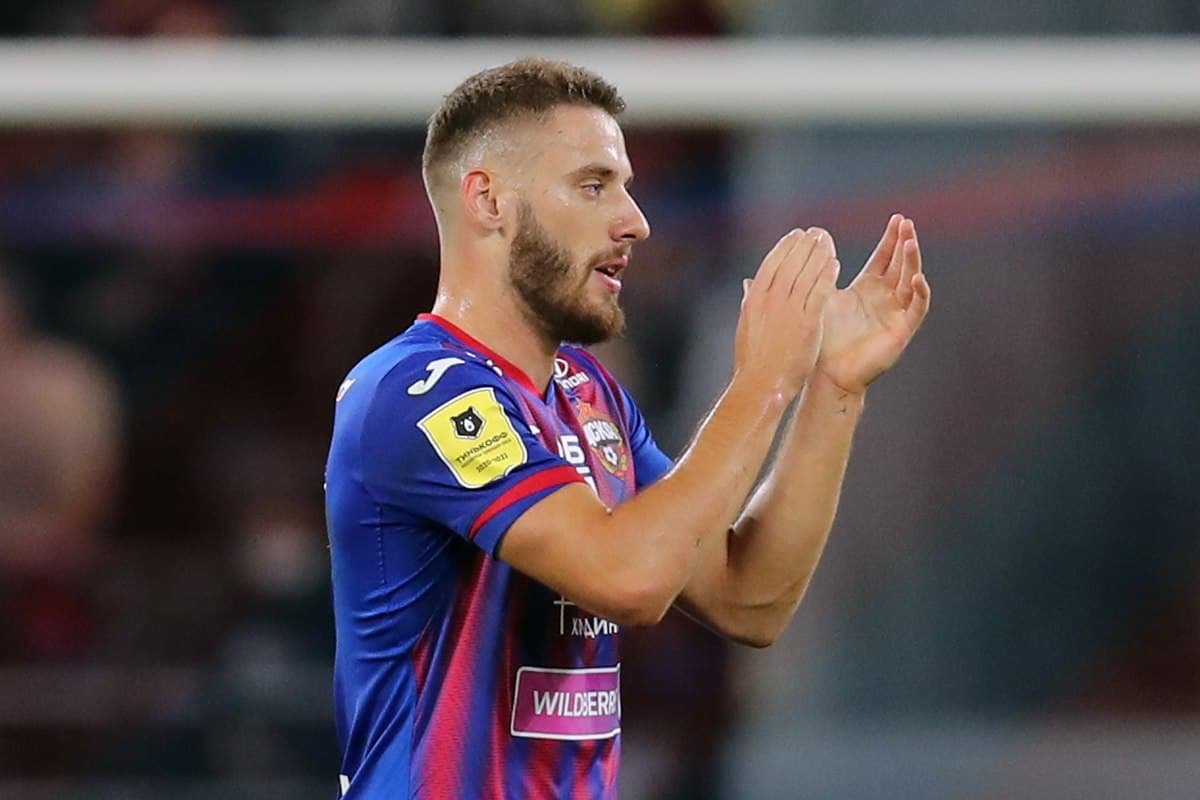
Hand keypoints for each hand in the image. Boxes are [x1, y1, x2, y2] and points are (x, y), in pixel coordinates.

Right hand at [734, 228, 839, 397]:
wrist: (762, 384)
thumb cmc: (754, 360)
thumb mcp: (747, 325)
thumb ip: (749, 301)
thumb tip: (747, 284)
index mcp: (754, 298)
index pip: (772, 262)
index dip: (786, 246)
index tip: (797, 235)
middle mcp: (771, 299)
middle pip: (790, 262)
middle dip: (805, 244)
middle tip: (818, 232)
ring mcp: (789, 310)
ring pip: (806, 273)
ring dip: (818, 254)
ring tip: (828, 242)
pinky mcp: (807, 322)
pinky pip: (819, 292)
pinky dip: (826, 275)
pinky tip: (835, 264)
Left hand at [816, 214, 930, 395]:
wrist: (826, 372)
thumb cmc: (822, 337)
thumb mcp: (822, 297)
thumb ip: (821, 273)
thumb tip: (808, 245)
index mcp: (867, 289)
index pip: (884, 258)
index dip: (891, 239)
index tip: (896, 218)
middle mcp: (885, 299)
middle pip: (901, 265)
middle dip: (904, 244)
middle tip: (907, 224)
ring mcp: (895, 314)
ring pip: (911, 282)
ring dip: (913, 262)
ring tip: (911, 243)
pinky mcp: (901, 331)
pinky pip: (916, 310)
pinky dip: (920, 294)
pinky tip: (919, 279)